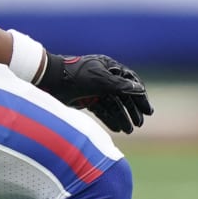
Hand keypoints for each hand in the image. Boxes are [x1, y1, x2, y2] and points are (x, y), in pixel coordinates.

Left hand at [38, 53, 152, 133]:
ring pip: (113, 105)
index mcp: (109, 68)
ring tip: (129, 130)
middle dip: (132, 110)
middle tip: (140, 123)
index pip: (130, 83)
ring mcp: (95, 89)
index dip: (140, 97)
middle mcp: (104, 78)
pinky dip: (110, 119)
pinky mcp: (86, 99)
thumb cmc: (75, 76)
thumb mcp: (100, 80)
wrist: (50, 80)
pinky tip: (118, 129)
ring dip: (122, 117)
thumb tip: (140, 89)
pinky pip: (102, 110)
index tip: (147, 111)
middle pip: (123, 96)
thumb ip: (120, 85)